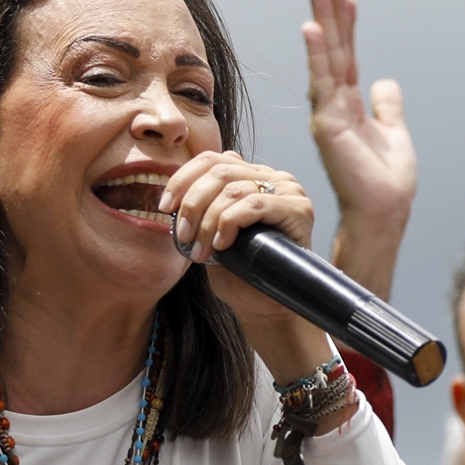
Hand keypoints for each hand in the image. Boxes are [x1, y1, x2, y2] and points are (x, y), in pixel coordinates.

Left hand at [159, 154, 339, 387]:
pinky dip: (231, 222)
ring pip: (234, 189)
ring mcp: (288, 190)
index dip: (182, 179)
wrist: (265, 306)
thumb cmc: (237, 272)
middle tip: (182, 236)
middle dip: (193, 204)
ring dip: (208, 221)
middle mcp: (271, 176)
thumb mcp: (208, 234)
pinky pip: (256, 204)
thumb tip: (170, 195)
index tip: (164, 207)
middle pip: (220, 170)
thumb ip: (198, 208)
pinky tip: (222, 245)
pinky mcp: (299, 209)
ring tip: (199, 250)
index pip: (211, 159)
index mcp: (249, 175)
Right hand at [303, 0, 415, 297]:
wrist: (384, 212)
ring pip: (325, 59)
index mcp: (351, 104)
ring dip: (322, 24)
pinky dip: (318, 55)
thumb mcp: (395, 133)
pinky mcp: (328, 125)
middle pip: (333, 50)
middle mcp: (335, 104)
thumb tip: (387, 83)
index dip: (346, 24)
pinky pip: (323, 82)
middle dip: (330, 14)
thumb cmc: (386, 181)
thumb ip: (388, 107)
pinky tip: (314, 29)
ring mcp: (328, 113)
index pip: (347, 55)